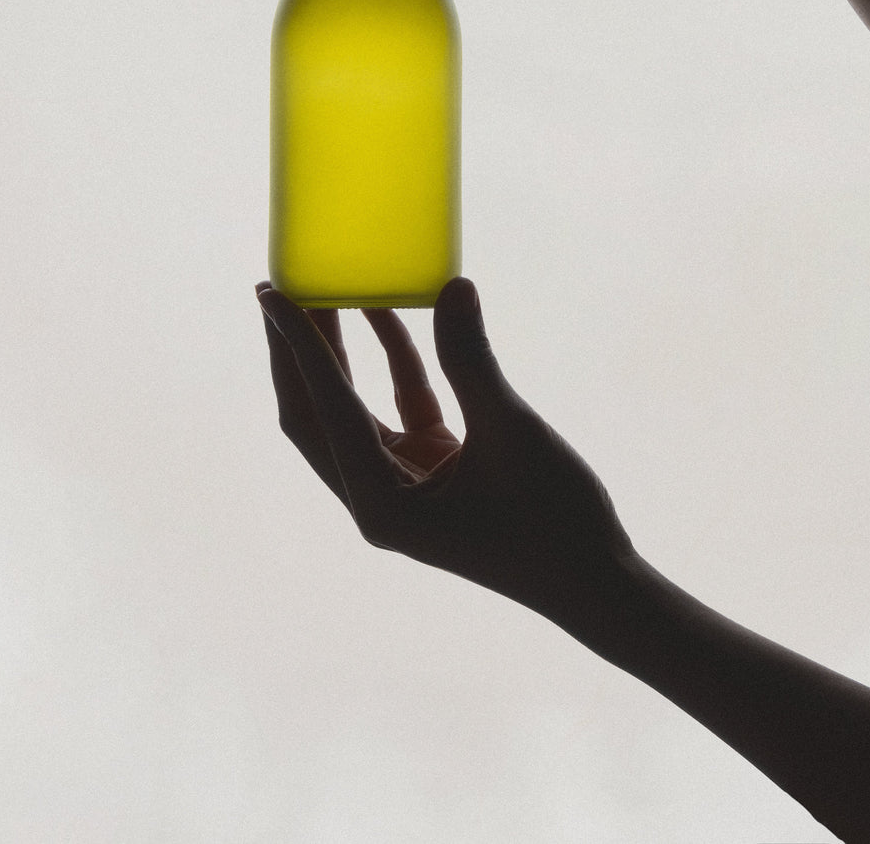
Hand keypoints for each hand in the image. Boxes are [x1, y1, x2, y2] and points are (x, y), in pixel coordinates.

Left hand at [257, 276, 635, 637]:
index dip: (298, 345)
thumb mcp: (512, 432)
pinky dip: (391, 363)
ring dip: (338, 354)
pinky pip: (395, 409)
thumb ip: (472, 360)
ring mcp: (401, 485)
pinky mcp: (430, 471)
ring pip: (349, 410)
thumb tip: (453, 287)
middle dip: (297, 351)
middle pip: (314, 413)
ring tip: (323, 290)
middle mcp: (377, 497)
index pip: (324, 408)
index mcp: (380, 503)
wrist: (598, 582)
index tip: (272, 293)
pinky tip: (386, 312)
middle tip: (282, 286)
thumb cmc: (556, 521)